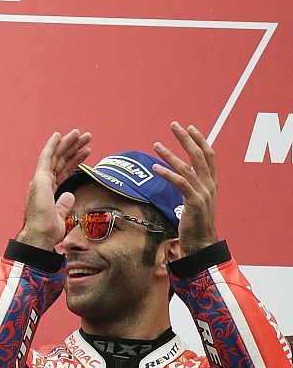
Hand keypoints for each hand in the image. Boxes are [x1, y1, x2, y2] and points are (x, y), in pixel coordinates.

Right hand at [16, 130, 91, 249]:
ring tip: (80, 134)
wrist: (40, 235)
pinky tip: (59, 136)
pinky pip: (46, 157)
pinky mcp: (39, 178)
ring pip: (55, 156)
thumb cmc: (48, 230)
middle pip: (60, 160)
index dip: (74, 160)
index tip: (85, 151)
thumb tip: (70, 195)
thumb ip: (64, 204)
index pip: (63, 170)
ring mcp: (40, 180)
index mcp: (46, 190)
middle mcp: (41, 183)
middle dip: (73, 148)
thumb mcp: (60, 215)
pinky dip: (52, 145)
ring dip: (68, 143)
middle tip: (85, 137)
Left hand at [151, 121, 217, 253]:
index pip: (209, 156)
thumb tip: (180, 177)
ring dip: (170, 154)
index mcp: (211, 183)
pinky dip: (167, 174)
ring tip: (156, 144)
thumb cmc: (195, 222)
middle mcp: (209, 185)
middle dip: (186, 138)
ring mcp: (203, 193)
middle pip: (198, 156)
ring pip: (187, 167)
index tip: (190, 127)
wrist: (202, 242)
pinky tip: (155, 168)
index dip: (200, 140)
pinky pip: (180, 183)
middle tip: (174, 125)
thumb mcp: (196, 200)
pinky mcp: (194, 202)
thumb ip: (191, 186)